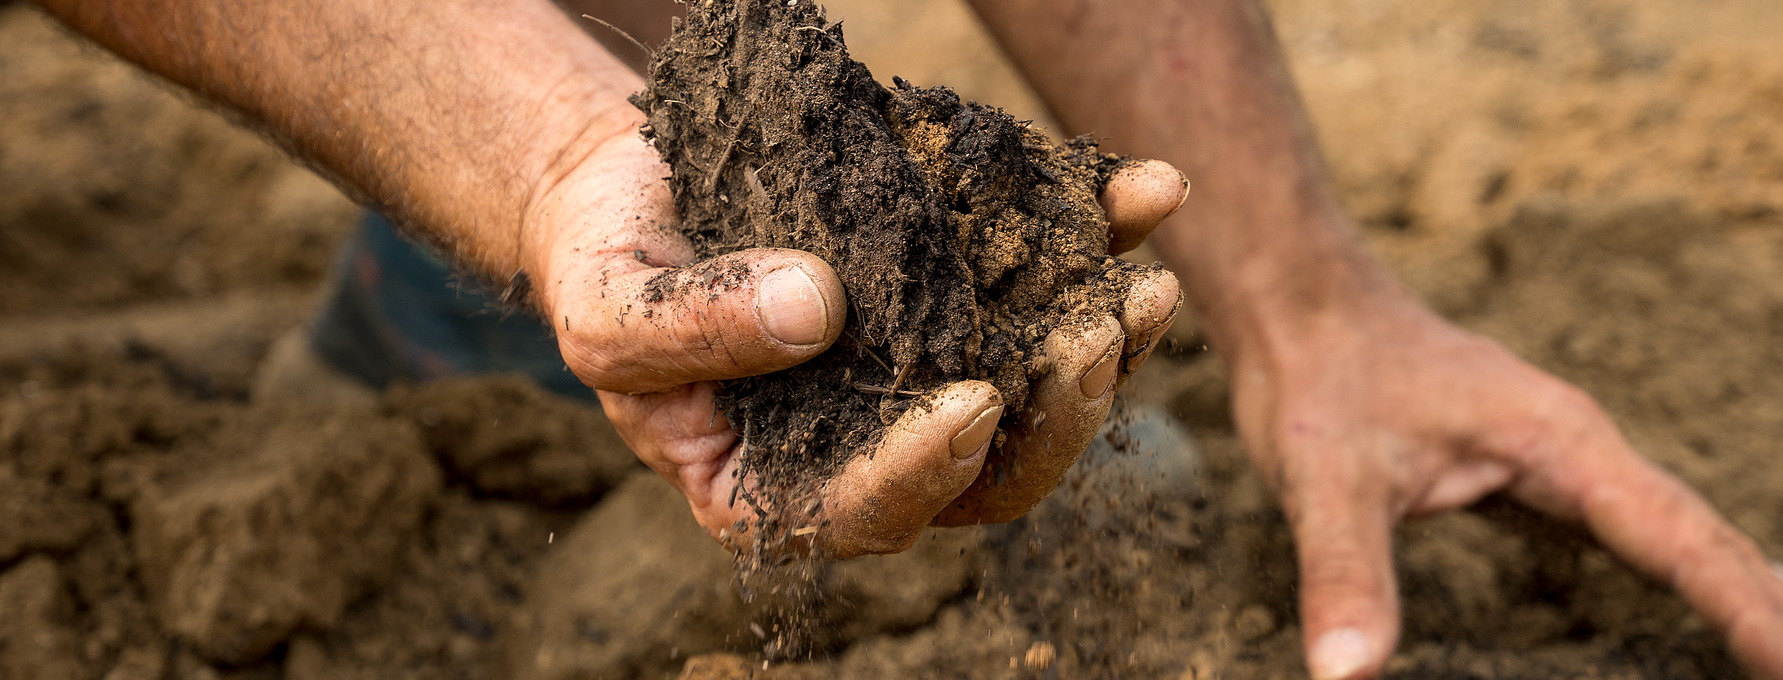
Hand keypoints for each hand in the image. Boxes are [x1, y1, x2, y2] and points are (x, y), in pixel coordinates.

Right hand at [521, 116, 1187, 557]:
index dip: (923, 473)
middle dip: (1056, 417)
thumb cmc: (608, 267)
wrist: (638, 191)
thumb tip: (814, 311)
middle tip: (1096, 343)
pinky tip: (1145, 193)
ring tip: (1147, 283)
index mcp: (781, 490)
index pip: (869, 513)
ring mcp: (929, 372)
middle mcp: (874, 446)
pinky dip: (1101, 239)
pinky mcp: (965, 298)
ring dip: (1108, 344)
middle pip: (989, 473)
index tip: (968, 406)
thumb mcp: (610, 308)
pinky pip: (1047, 285)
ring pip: (1042, 392)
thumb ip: (692, 327)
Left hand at [1223, 289, 1782, 679]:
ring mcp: (1556, 451)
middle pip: (1704, 535)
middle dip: (1778, 608)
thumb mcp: (1324, 478)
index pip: (1682, 541)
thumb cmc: (1317, 378)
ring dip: (1746, 587)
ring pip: (1675, 529)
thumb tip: (1346, 673)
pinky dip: (1681, 567)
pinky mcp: (1525, 462)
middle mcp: (1576, 445)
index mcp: (1561, 443)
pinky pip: (1629, 526)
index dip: (1751, 612)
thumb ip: (1346, 573)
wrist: (1297, 302)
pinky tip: (1700, 588)